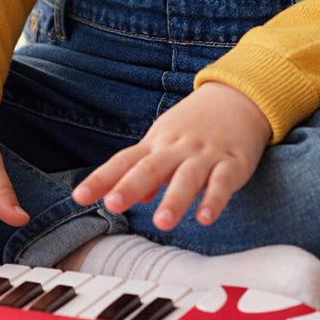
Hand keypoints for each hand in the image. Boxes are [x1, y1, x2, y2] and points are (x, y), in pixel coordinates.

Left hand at [71, 82, 271, 229]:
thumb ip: (147, 170)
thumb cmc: (196, 125)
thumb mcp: (166, 142)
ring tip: (162, 222)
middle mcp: (177, 148)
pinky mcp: (233, 162)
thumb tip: (130, 196)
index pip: (124, 161)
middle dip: (131, 186)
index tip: (79, 197)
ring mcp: (205, 154)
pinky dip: (214, 199)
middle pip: (151, 167)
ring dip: (174, 199)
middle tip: (114, 205)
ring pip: (187, 177)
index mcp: (156, 144)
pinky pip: (223, 182)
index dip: (101, 179)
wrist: (240, 97)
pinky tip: (205, 218)